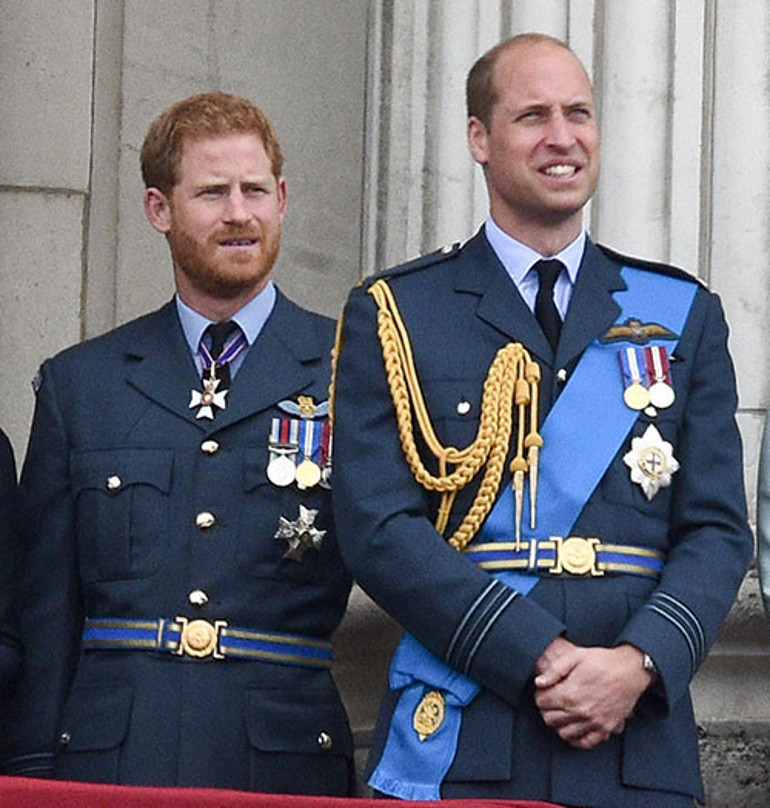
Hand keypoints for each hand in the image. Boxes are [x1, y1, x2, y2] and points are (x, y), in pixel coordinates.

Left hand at [533, 640, 654, 749]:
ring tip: (561, 713)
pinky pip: (586, 742)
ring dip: (558, 724)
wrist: (630, 670)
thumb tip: (539, 683)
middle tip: (550, 702)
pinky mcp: (606, 728)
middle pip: (550, 719)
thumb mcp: (576, 656)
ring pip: (564, 733)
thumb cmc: (602, 660)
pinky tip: (573, 728)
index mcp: (570, 693)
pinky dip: (576, 739)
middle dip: (546, 710)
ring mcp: (594, 722)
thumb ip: (554, 670)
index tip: (543, 691)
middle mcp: (581, 711)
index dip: (539, 696)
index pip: (542, 702)